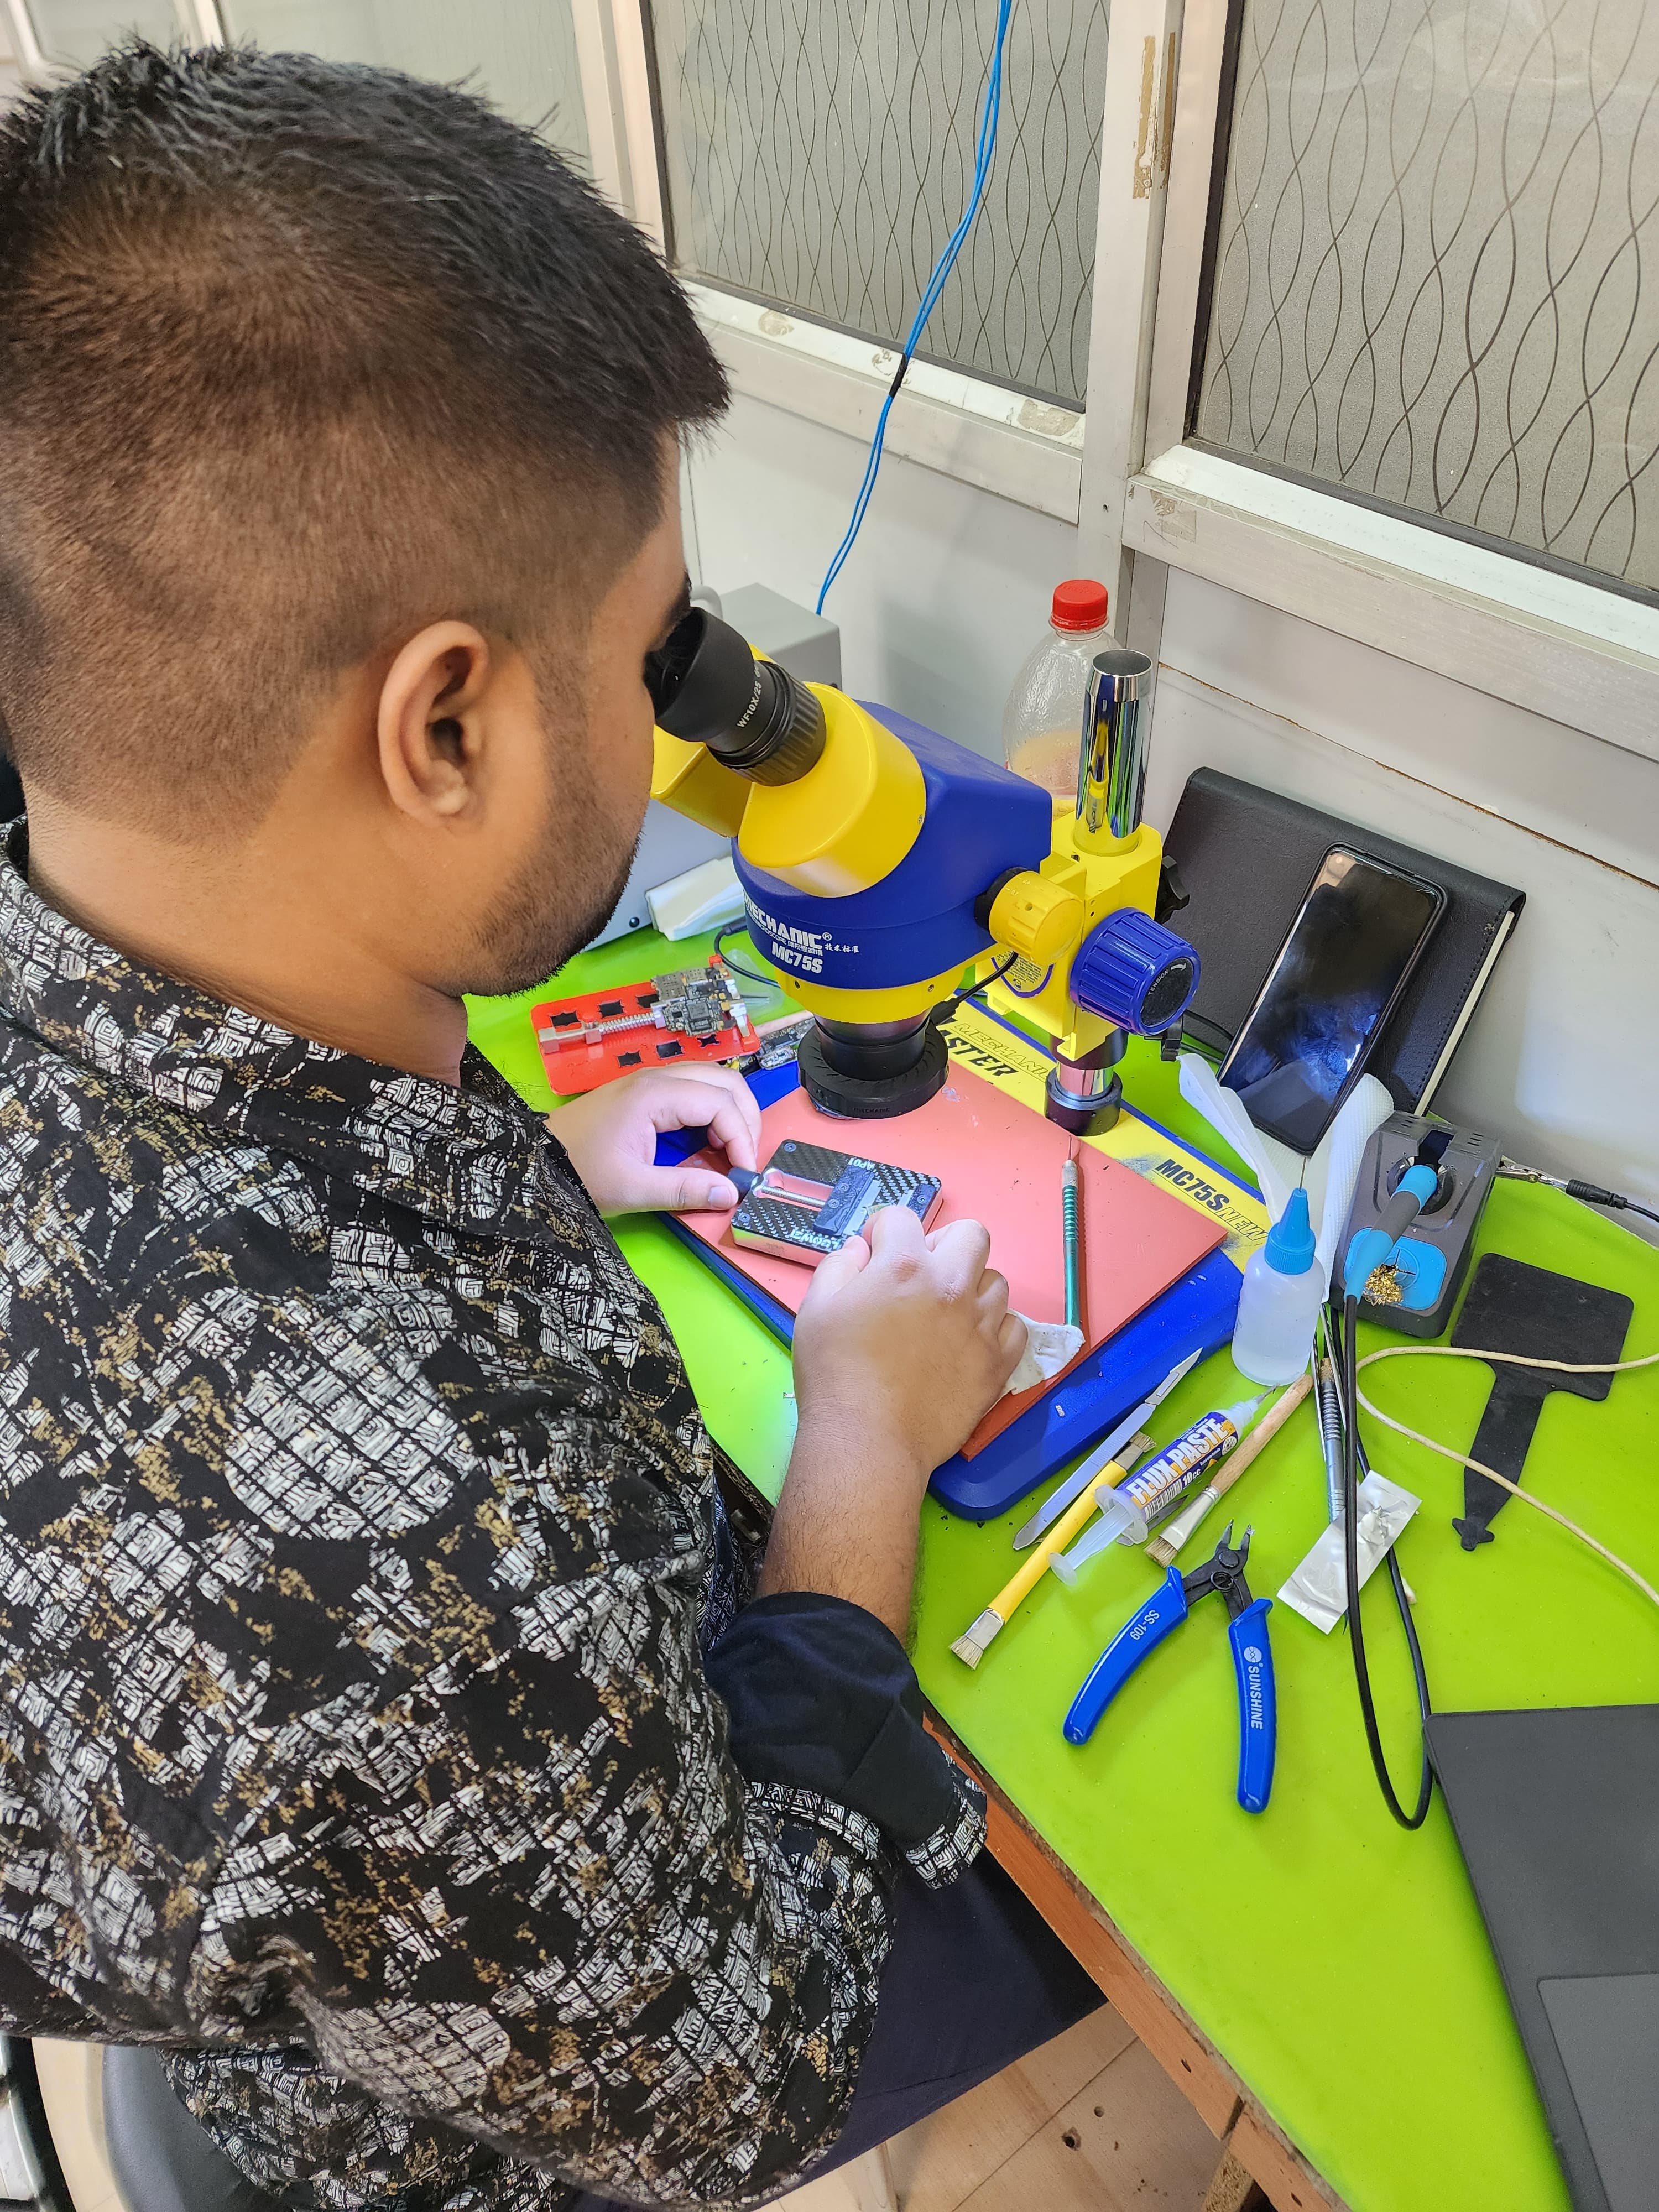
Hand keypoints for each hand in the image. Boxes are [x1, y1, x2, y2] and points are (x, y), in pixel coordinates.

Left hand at [549, 1066, 759, 1215]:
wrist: (536, 1159)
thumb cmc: (579, 1171)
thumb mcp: (632, 1188)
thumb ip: (684, 1190)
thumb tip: (730, 1194)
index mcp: (654, 1094)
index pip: (720, 1103)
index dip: (741, 1138)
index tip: (744, 1174)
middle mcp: (657, 1078)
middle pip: (724, 1082)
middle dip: (744, 1118)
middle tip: (746, 1158)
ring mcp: (650, 1081)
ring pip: (711, 1081)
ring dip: (730, 1111)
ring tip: (732, 1151)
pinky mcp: (644, 1091)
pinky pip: (693, 1089)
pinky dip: (712, 1110)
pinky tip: (709, 1141)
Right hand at [792, 1207, 1027, 1477]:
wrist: (868, 1441)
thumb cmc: (835, 1375)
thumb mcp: (816, 1309)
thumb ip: (840, 1266)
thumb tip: (860, 1249)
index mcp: (904, 1265)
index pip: (901, 1218)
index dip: (882, 1231)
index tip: (873, 1254)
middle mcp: (951, 1286)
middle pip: (971, 1234)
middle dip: (943, 1244)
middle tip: (919, 1275)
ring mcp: (980, 1325)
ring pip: (996, 1281)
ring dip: (971, 1288)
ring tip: (945, 1314)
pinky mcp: (997, 1363)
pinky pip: (1015, 1326)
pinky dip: (996, 1328)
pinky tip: (970, 1342)